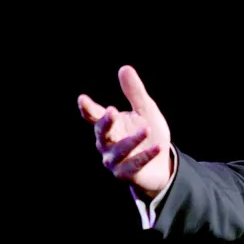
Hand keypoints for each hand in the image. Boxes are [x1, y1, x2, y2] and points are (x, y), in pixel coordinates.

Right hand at [78, 65, 172, 197]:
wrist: (161, 164)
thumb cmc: (148, 133)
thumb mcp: (145, 110)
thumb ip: (134, 93)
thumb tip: (125, 68)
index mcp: (109, 126)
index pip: (94, 116)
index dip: (87, 108)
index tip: (83, 99)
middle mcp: (106, 143)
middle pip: (101, 133)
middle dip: (105, 122)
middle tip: (112, 111)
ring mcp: (114, 161)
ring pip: (119, 151)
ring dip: (132, 140)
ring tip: (146, 128)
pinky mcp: (127, 175)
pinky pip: (135, 165)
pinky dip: (146, 156)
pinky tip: (158, 147)